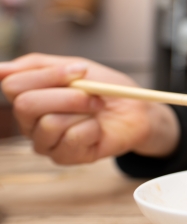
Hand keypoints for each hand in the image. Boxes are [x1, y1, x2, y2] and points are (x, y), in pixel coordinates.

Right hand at [0, 53, 178, 163]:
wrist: (136, 111)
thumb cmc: (106, 90)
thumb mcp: (75, 67)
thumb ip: (37, 65)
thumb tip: (0, 69)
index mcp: (27, 95)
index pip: (13, 85)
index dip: (49, 76)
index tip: (81, 71)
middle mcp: (29, 121)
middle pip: (26, 105)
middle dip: (67, 96)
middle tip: (93, 95)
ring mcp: (44, 141)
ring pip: (49, 123)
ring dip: (83, 112)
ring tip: (96, 111)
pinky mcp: (63, 157)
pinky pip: (71, 139)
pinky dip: (92, 128)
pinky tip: (98, 129)